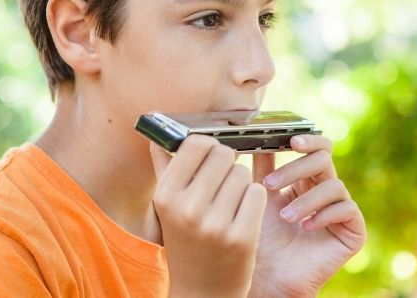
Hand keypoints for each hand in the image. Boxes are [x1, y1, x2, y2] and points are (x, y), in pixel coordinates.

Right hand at [150, 136, 266, 297]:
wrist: (202, 293)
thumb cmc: (186, 242)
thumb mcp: (167, 208)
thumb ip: (163, 168)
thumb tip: (158, 135)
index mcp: (165, 196)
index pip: (196, 144)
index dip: (208, 147)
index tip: (210, 159)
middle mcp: (187, 208)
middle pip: (224, 155)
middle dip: (228, 165)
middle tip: (222, 184)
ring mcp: (215, 225)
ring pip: (243, 173)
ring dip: (242, 184)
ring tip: (230, 204)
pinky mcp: (241, 237)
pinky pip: (258, 193)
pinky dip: (255, 200)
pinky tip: (243, 215)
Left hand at [248, 135, 365, 297]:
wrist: (271, 276)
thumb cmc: (264, 238)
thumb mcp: (260, 197)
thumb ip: (263, 166)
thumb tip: (261, 135)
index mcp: (307, 179)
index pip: (317, 148)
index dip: (308, 141)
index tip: (291, 141)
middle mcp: (327, 190)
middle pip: (324, 160)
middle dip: (296, 169)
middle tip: (271, 184)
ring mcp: (343, 209)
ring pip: (333, 186)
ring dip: (306, 200)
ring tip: (285, 218)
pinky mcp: (354, 231)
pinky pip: (347, 209)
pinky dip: (325, 214)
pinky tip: (306, 227)